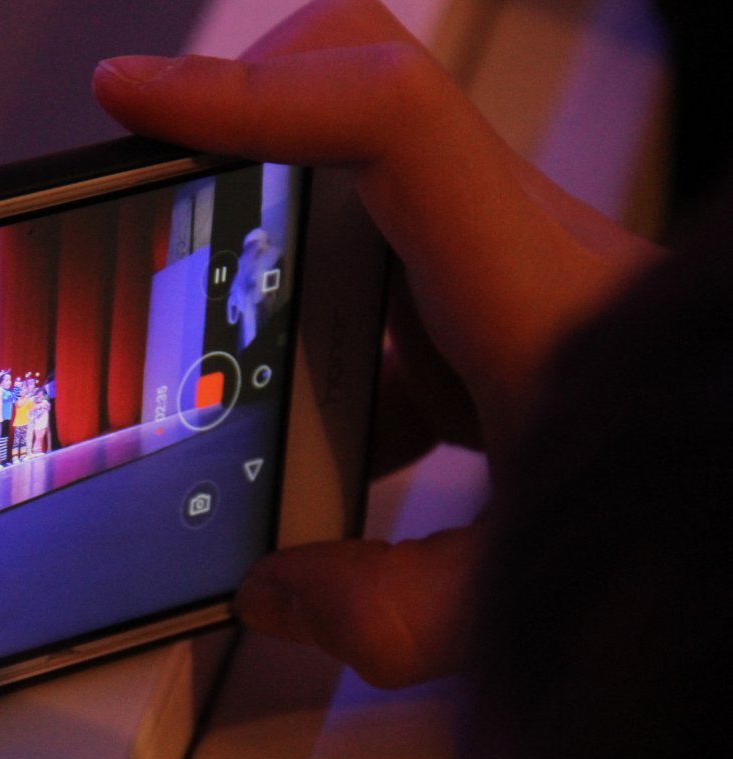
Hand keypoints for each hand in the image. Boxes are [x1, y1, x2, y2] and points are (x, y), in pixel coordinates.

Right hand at [93, 0, 657, 686]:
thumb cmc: (675, 497)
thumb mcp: (523, 588)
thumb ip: (389, 612)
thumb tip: (275, 592)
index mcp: (529, 294)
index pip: (389, 122)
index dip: (250, 90)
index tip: (138, 95)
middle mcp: (514, 248)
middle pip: (362, 96)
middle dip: (241, 123)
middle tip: (161, 194)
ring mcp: (498, 260)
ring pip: (356, 185)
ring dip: (272, 250)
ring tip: (220, 355)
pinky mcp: (486, 295)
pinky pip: (374, 269)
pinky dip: (318, 331)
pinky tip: (318, 434)